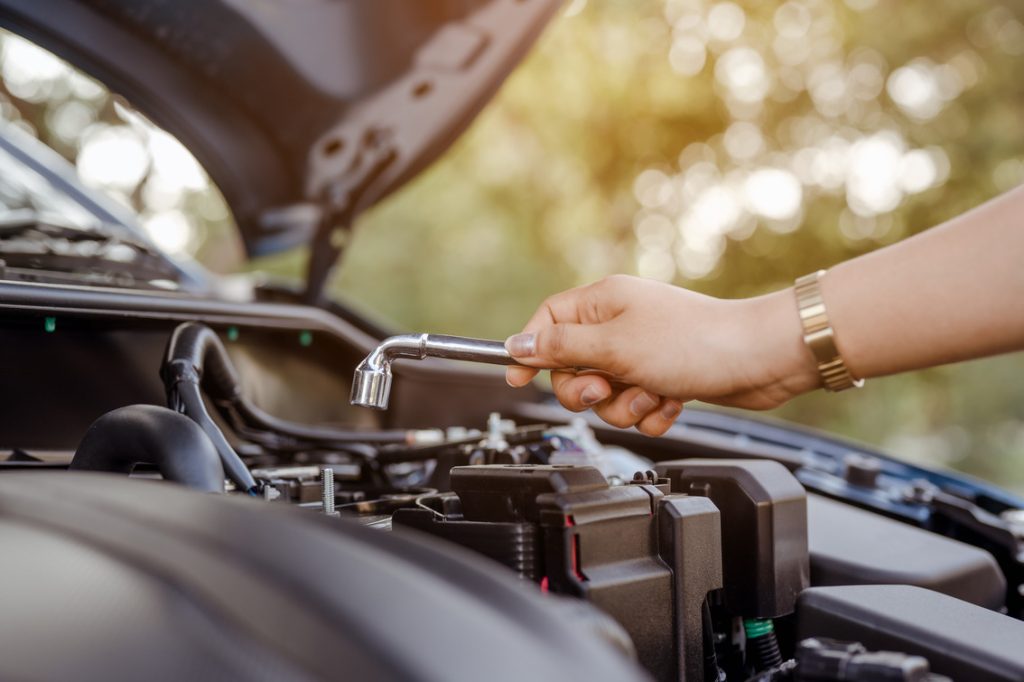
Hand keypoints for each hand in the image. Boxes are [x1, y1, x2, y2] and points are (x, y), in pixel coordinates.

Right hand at [505, 275, 817, 435]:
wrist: (760, 360)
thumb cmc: (694, 343)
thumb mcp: (614, 346)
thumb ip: (561, 348)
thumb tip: (519, 344)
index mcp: (603, 302)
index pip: (548, 322)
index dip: (530, 350)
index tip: (517, 380)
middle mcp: (621, 324)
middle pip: (572, 366)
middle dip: (587, 390)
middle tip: (606, 389)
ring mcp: (643, 352)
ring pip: (606, 394)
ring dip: (624, 405)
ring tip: (651, 394)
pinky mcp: (664, 377)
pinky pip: (637, 405)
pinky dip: (651, 411)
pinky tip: (672, 401)